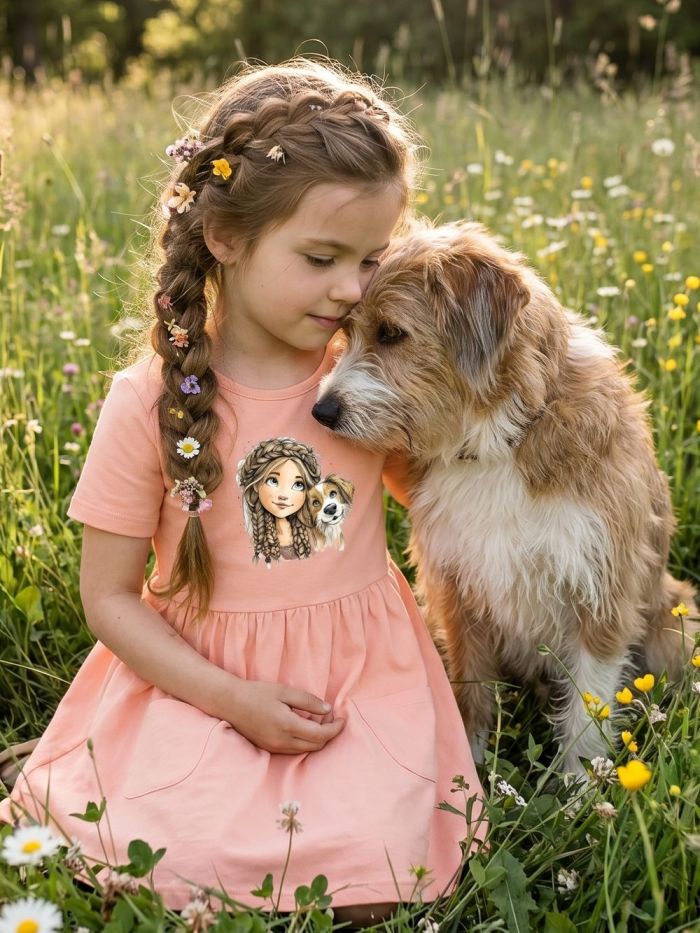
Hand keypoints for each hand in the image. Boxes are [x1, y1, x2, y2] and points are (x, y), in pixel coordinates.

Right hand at [223, 679, 344, 753]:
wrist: (230, 703)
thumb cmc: (258, 693)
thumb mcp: (285, 691)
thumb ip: (308, 701)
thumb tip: (328, 710)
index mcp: (288, 726)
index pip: (321, 735)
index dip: (336, 728)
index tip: (343, 718)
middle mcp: (282, 742)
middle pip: (316, 745)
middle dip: (329, 733)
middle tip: (331, 717)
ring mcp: (275, 748)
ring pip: (306, 750)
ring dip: (317, 739)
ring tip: (320, 721)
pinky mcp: (269, 749)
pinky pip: (294, 750)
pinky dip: (305, 741)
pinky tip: (305, 727)